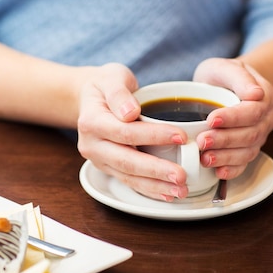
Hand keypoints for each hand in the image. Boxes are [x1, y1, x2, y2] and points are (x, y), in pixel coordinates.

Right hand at [76, 63, 191, 200]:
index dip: (153, 135)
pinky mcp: (108, 168)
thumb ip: (119, 93)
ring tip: (181, 190)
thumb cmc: (106, 85)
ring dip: (156, 186)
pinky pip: (129, 181)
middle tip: (182, 176)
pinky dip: (149, 189)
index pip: (125, 131)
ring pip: (128, 176)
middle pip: (126, 161)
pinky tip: (168, 194)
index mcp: (91, 121)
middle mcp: (92, 145)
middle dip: (156, 171)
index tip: (181, 136)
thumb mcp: (111, 77)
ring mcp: (99, 160)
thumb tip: (129, 112)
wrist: (91, 98)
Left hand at [193, 58, 272, 179]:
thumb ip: (238, 76)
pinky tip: (218, 173)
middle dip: (225, 140)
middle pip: (250, 134)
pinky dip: (232, 171)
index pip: (253, 111)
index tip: (212, 119)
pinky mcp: (247, 150)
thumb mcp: (225, 67)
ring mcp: (258, 137)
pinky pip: (243, 164)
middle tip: (202, 141)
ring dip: (226, 157)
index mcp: (265, 97)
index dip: (233, 118)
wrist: (224, 87)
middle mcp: (266, 119)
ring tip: (204, 158)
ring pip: (247, 152)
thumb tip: (255, 94)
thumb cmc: (222, 76)